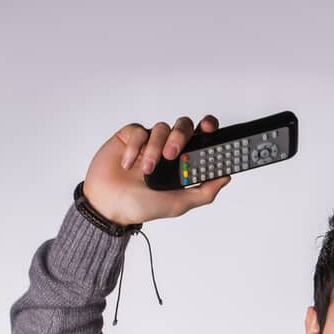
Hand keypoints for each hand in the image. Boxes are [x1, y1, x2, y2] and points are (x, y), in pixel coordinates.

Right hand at [82, 113, 231, 226]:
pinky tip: (128, 164)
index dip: (207, 128)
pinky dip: (135, 148)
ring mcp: (149, 141)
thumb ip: (203, 192)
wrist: (108, 206)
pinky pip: (138, 131)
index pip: (200, 138)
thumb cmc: (142, 206)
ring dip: (155, 149)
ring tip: (147, 170)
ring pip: (161, 128)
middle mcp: (168, 148)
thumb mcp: (178, 203)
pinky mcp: (130, 137)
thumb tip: (225, 177)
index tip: (209, 129)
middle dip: (180, 136)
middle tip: (172, 154)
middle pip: (183, 126)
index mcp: (182, 162)